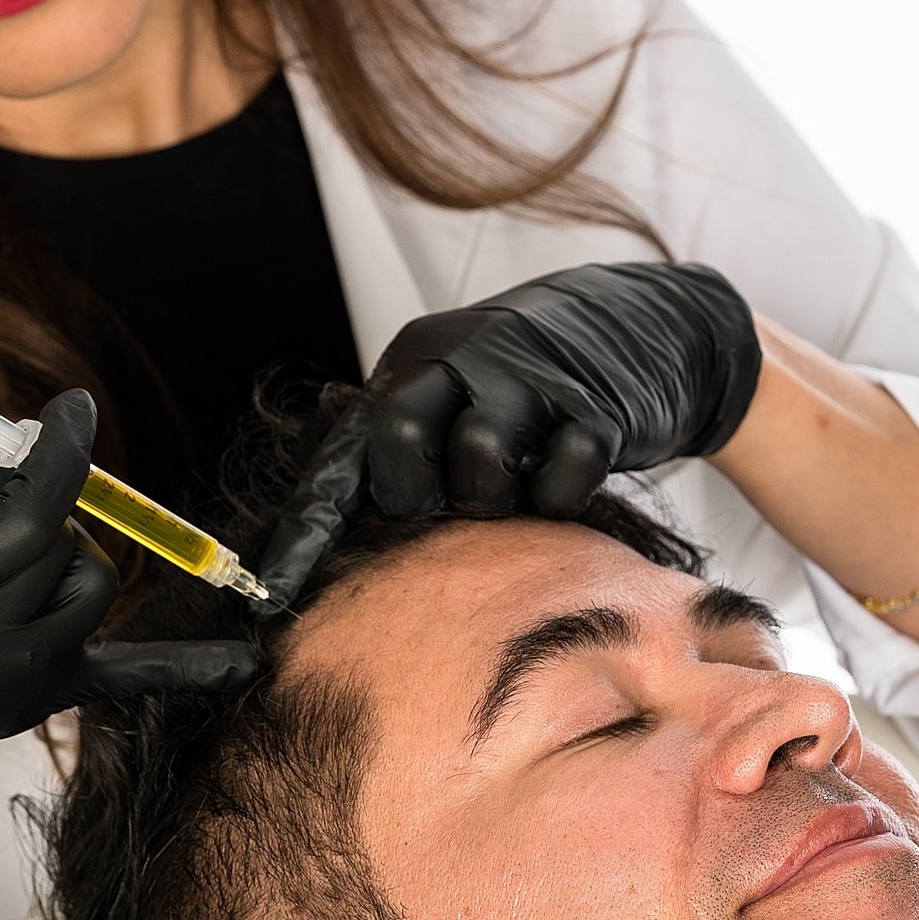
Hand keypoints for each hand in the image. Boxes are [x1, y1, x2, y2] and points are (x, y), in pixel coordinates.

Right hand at [0, 298, 256, 875]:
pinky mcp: (22, 714)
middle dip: (27, 490)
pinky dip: (185, 670)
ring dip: (56, 547)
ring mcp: (0, 698)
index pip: (21, 524)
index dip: (60, 459)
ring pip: (86, 592)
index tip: (73, 409)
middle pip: (55, 549)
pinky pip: (123, 683)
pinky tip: (247, 665)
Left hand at [256, 262, 761, 603]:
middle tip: (460, 493)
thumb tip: (353, 537)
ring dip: (501, 495)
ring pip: (480, 470)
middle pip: (399, 452)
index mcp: (413, 361)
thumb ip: (410, 446)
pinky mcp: (594, 405)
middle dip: (421, 497)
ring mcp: (527, 377)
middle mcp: (459, 359)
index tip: (266, 596)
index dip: (303, 535)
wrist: (653, 323)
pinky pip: (562, 480)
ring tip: (526, 469)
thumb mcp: (459, 389)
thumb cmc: (537, 380)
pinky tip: (574, 462)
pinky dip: (564, 492)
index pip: (340, 459)